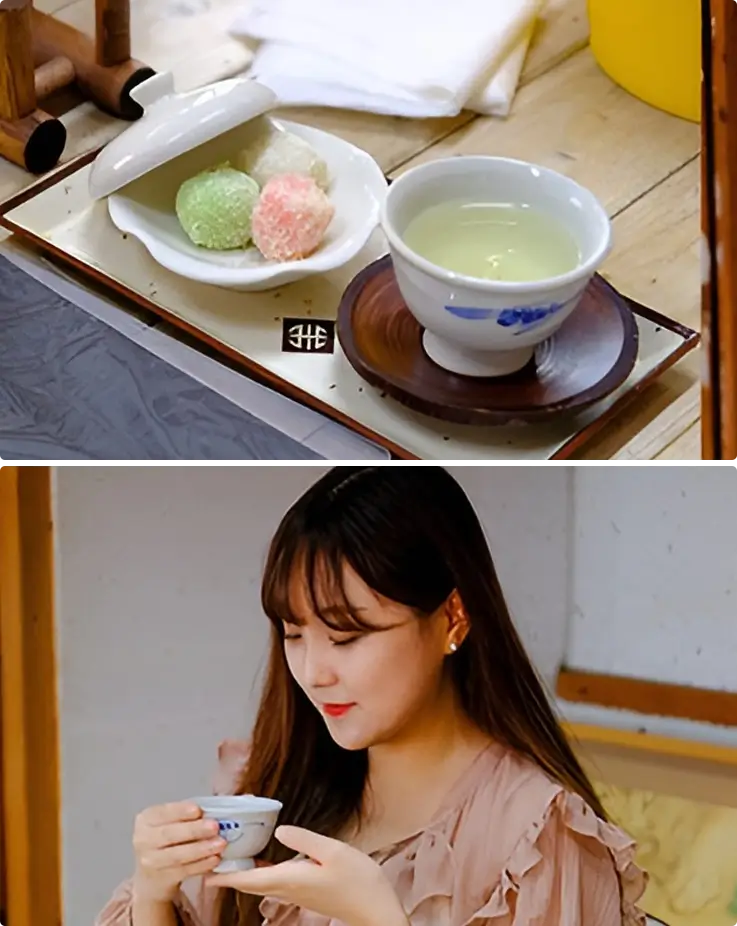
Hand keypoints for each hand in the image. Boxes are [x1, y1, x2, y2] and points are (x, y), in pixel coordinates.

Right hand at [132, 801, 226, 903]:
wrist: (151, 879)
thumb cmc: (166, 842)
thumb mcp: (169, 824)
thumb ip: (185, 817)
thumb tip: (211, 811)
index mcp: (146, 820)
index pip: (162, 813)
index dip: (180, 811)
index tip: (198, 810)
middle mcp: (143, 840)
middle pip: (169, 834)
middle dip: (194, 830)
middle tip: (215, 826)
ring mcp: (150, 862)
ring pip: (178, 855)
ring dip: (202, 849)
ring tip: (221, 844)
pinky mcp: (161, 880)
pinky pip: (184, 871)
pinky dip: (201, 865)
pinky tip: (215, 859)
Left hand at [206, 825, 407, 925]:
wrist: (375, 910)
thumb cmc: (359, 882)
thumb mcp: (333, 851)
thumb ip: (304, 840)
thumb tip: (279, 829)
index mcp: (291, 879)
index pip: (249, 879)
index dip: (225, 874)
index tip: (203, 869)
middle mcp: (289, 890)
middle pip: (250, 883)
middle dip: (229, 872)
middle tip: (210, 858)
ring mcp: (297, 894)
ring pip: (261, 884)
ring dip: (244, 873)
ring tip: (231, 856)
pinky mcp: (306, 893)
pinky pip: (275, 883)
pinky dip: (261, 873)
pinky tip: (262, 862)